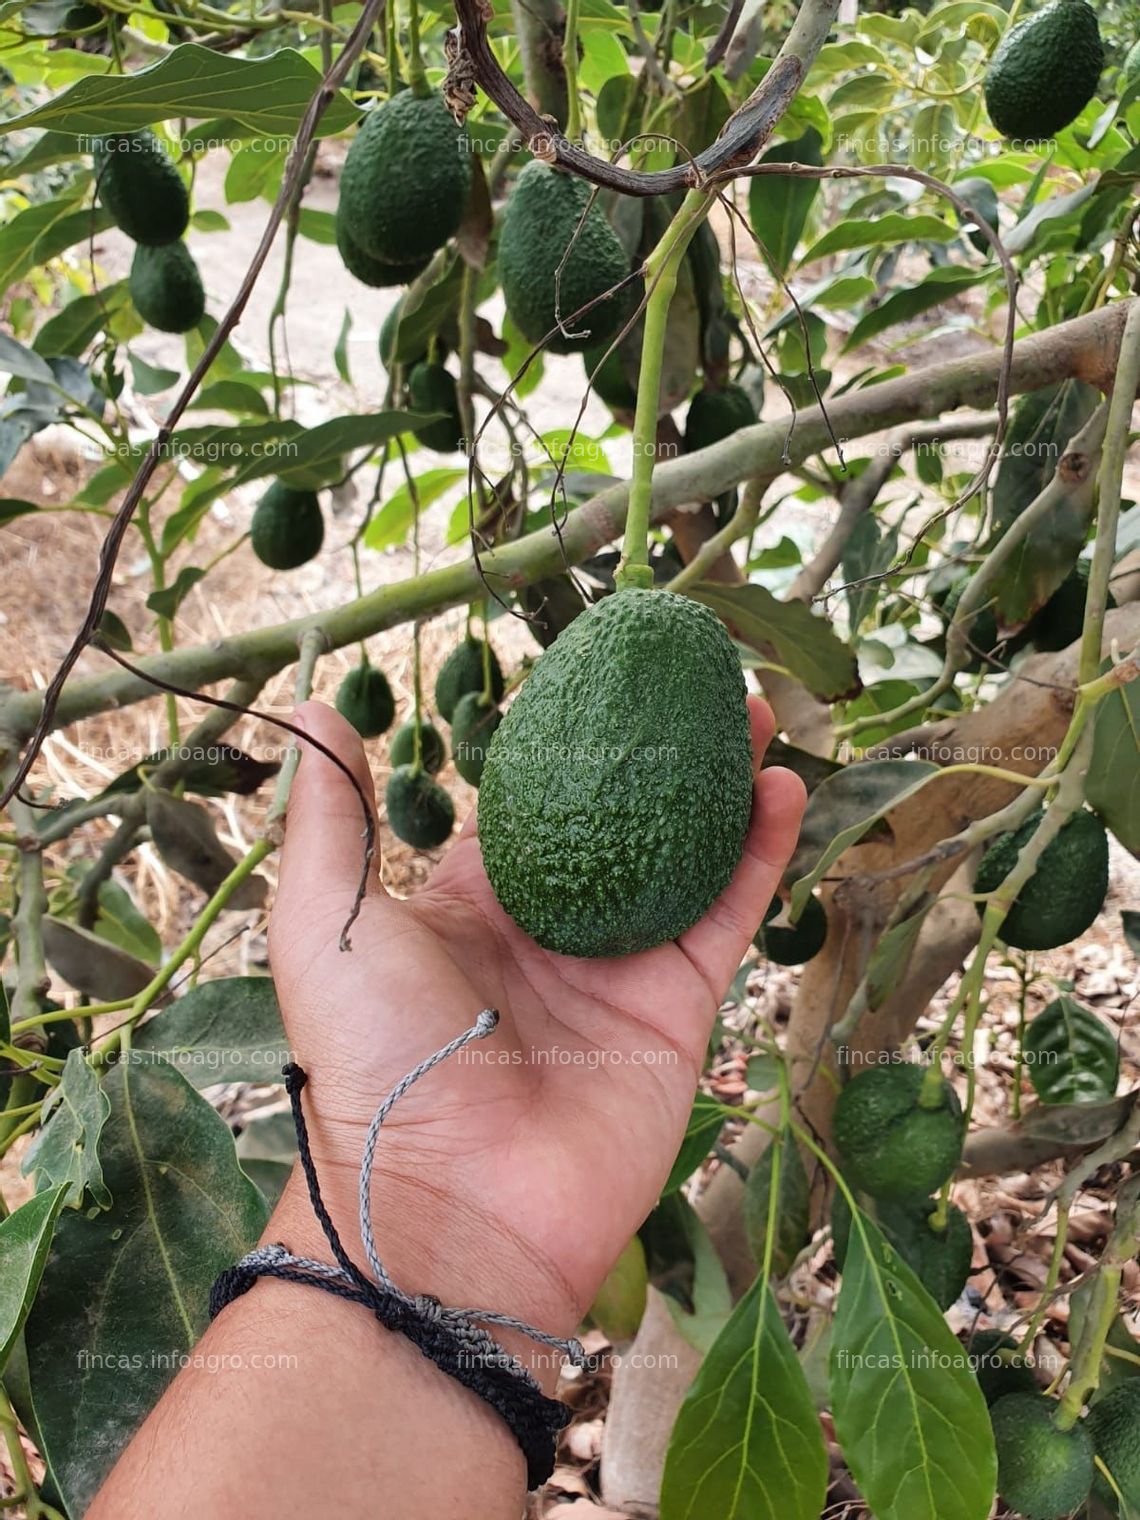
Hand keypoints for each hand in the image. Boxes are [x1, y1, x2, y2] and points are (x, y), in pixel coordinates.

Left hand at [268, 696, 804, 1357]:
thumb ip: (335, 817)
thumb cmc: (373, 1058)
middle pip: (623, 818)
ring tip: (754, 709)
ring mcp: (621, 968)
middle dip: (662, 751)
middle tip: (699, 679)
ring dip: (722, 783)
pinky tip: (776, 782)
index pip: (530, 803)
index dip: (569, 741)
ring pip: (686, 855)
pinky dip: (759, 850)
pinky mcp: (677, 1008)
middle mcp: (553, 930)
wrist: (451, 1203)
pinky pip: (727, 914)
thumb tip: (316, 712)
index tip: (605, 675)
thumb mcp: (330, 921)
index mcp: (472, 905)